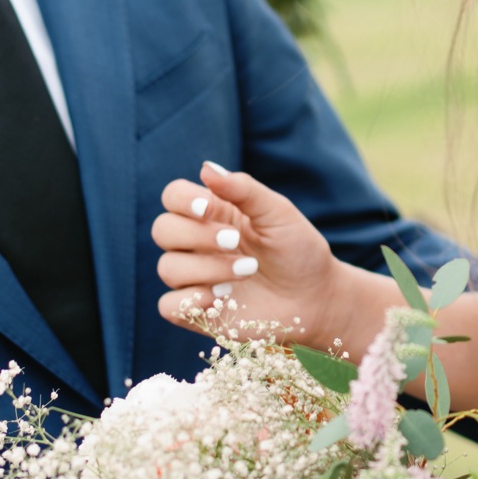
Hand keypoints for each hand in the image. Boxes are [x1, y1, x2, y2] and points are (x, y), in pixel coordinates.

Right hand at [152, 162, 350, 346]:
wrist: (315, 297)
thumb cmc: (297, 250)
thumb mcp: (278, 213)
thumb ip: (244, 189)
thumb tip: (206, 168)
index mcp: (213, 213)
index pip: (173, 196)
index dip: (181, 200)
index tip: (207, 209)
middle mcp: (197, 243)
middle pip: (162, 229)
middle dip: (196, 235)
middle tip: (235, 241)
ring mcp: (195, 278)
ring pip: (167, 267)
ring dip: (207, 268)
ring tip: (247, 270)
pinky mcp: (196, 311)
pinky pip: (168, 306)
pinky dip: (190, 300)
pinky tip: (223, 296)